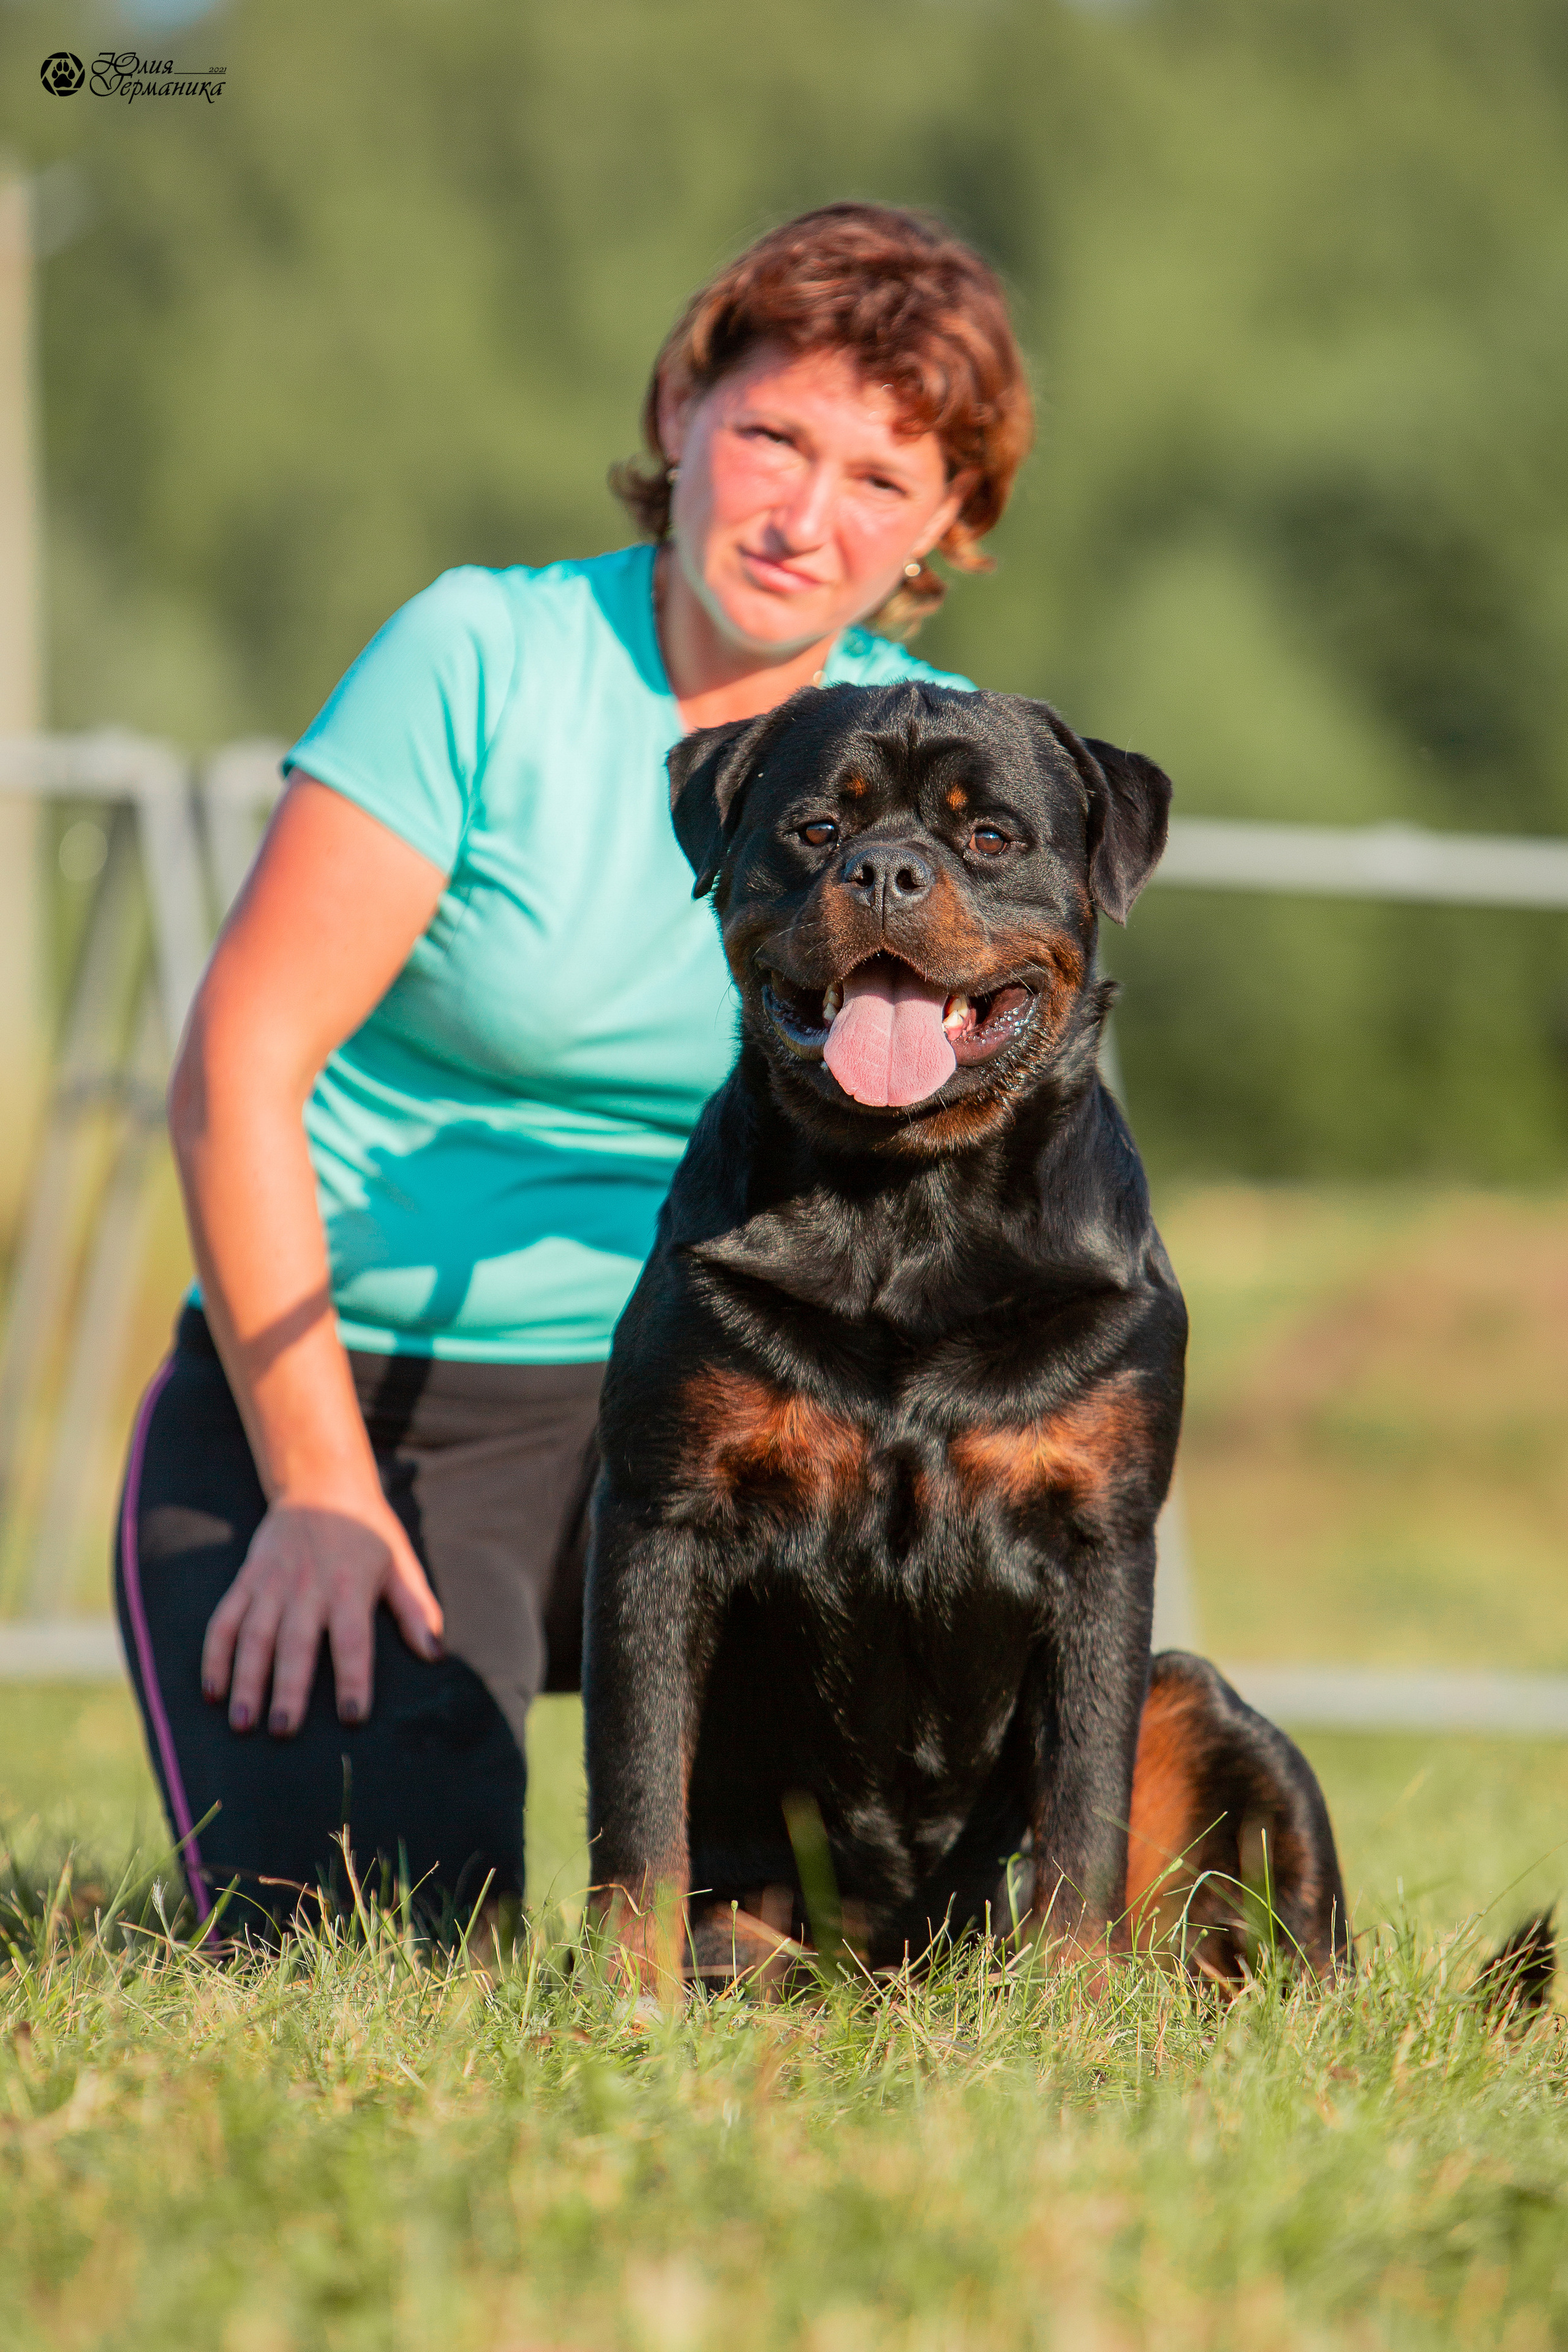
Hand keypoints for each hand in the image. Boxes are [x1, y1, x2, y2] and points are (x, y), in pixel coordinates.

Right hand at [201, 1495, 443, 1735]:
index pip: (353, 1639)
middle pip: (296, 1642)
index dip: (354, 1678)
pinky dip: (215, 1654)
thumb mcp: (401, 1564)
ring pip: (253, 1636)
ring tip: (242, 1723)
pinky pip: (224, 1619)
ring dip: (245, 1680)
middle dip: (287, 1688)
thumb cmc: (368, 1533)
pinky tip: (212, 1690)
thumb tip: (435, 1654)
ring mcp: (272, 1583)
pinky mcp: (247, 1580)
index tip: (353, 1717)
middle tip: (282, 1730)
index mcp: (350, 1586)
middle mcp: (308, 1586)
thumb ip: (417, 1610)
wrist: (321, 1484)